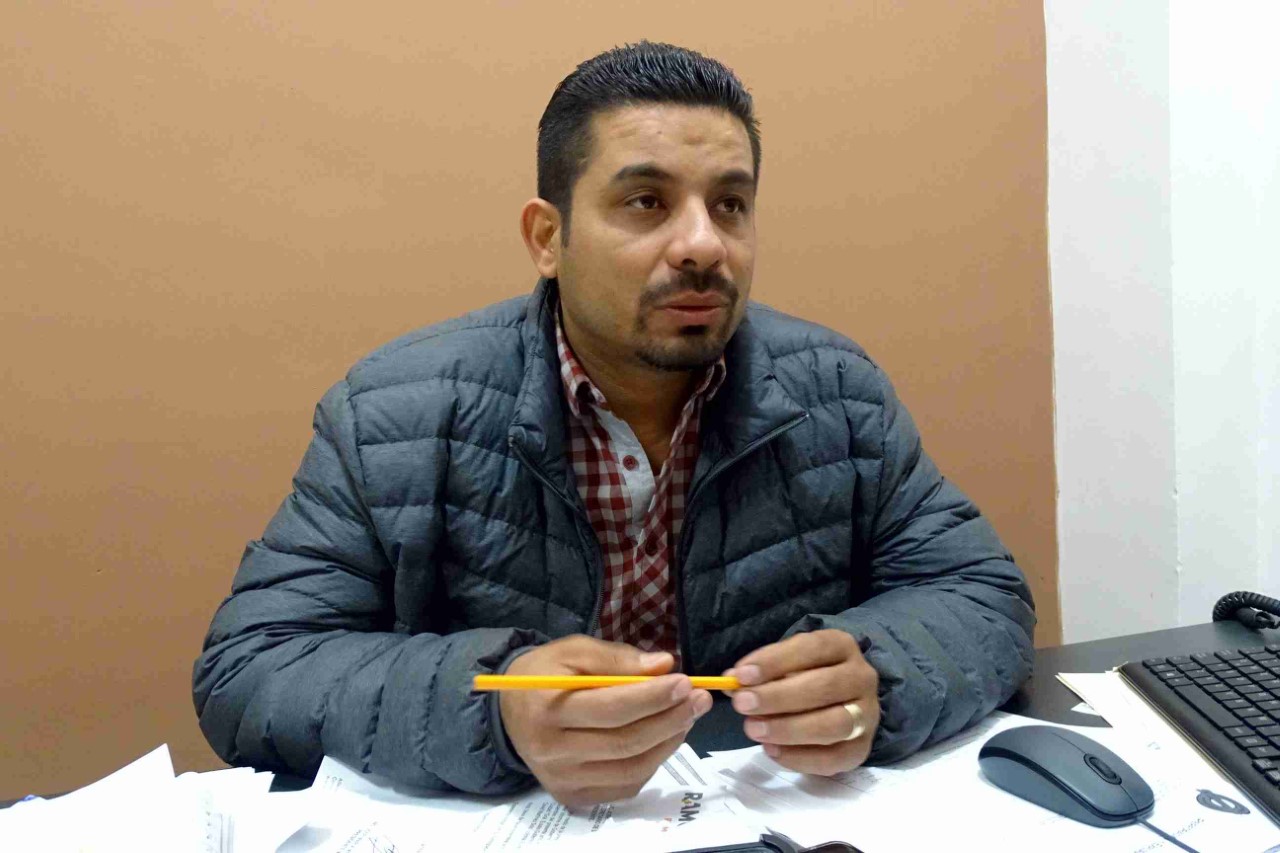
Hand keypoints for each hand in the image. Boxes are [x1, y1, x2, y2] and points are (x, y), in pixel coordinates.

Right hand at [499, 636, 712, 806]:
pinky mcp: (572, 796)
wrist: (511, 711)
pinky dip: (652, 764)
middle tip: (697, 700)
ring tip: (686, 717)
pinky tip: (663, 739)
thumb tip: (664, 666)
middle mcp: (552, 750)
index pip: (611, 707)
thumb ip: (618, 659)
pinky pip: (624, 785)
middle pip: (625, 742)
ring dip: (667, 743)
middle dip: (669, 720)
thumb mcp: (574, 650)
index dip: (653, 697)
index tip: (684, 682)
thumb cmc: (546, 674)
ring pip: (630, 769)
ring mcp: (562, 779)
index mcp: (548, 707)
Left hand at [726, 629, 879, 774]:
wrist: (843, 702)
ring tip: (753, 729)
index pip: (812, 648)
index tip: (741, 676)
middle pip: (824, 687)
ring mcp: (867, 715)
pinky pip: (834, 759)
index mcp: (842, 646)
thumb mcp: (786, 664)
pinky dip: (799, 758)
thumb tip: (732, 681)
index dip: (775, 661)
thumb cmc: (807, 676)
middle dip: (778, 697)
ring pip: (834, 724)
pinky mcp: (862, 749)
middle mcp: (861, 678)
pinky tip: (771, 750)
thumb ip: (762, 672)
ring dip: (789, 729)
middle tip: (742, 705)